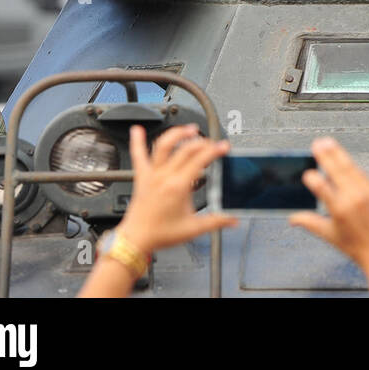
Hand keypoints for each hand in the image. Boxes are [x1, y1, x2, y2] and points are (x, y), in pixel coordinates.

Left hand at [116, 124, 235, 255]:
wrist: (135, 240)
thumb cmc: (160, 234)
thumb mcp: (193, 229)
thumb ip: (216, 222)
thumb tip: (233, 219)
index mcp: (178, 186)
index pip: (200, 160)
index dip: (214, 150)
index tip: (223, 146)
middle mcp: (164, 176)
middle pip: (186, 149)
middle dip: (203, 142)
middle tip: (213, 143)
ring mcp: (152, 175)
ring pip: (164, 146)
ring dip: (177, 134)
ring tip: (190, 129)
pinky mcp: (141, 177)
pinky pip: (137, 156)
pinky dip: (136, 141)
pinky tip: (136, 130)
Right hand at [289, 138, 368, 272]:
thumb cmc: (357, 246)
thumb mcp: (330, 235)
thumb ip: (310, 223)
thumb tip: (293, 219)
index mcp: (340, 210)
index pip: (323, 189)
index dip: (314, 180)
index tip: (307, 174)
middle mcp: (354, 198)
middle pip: (338, 171)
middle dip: (326, 156)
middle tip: (317, 144)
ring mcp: (367, 192)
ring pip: (350, 168)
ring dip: (338, 154)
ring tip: (328, 143)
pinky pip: (361, 173)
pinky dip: (351, 164)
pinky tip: (344, 157)